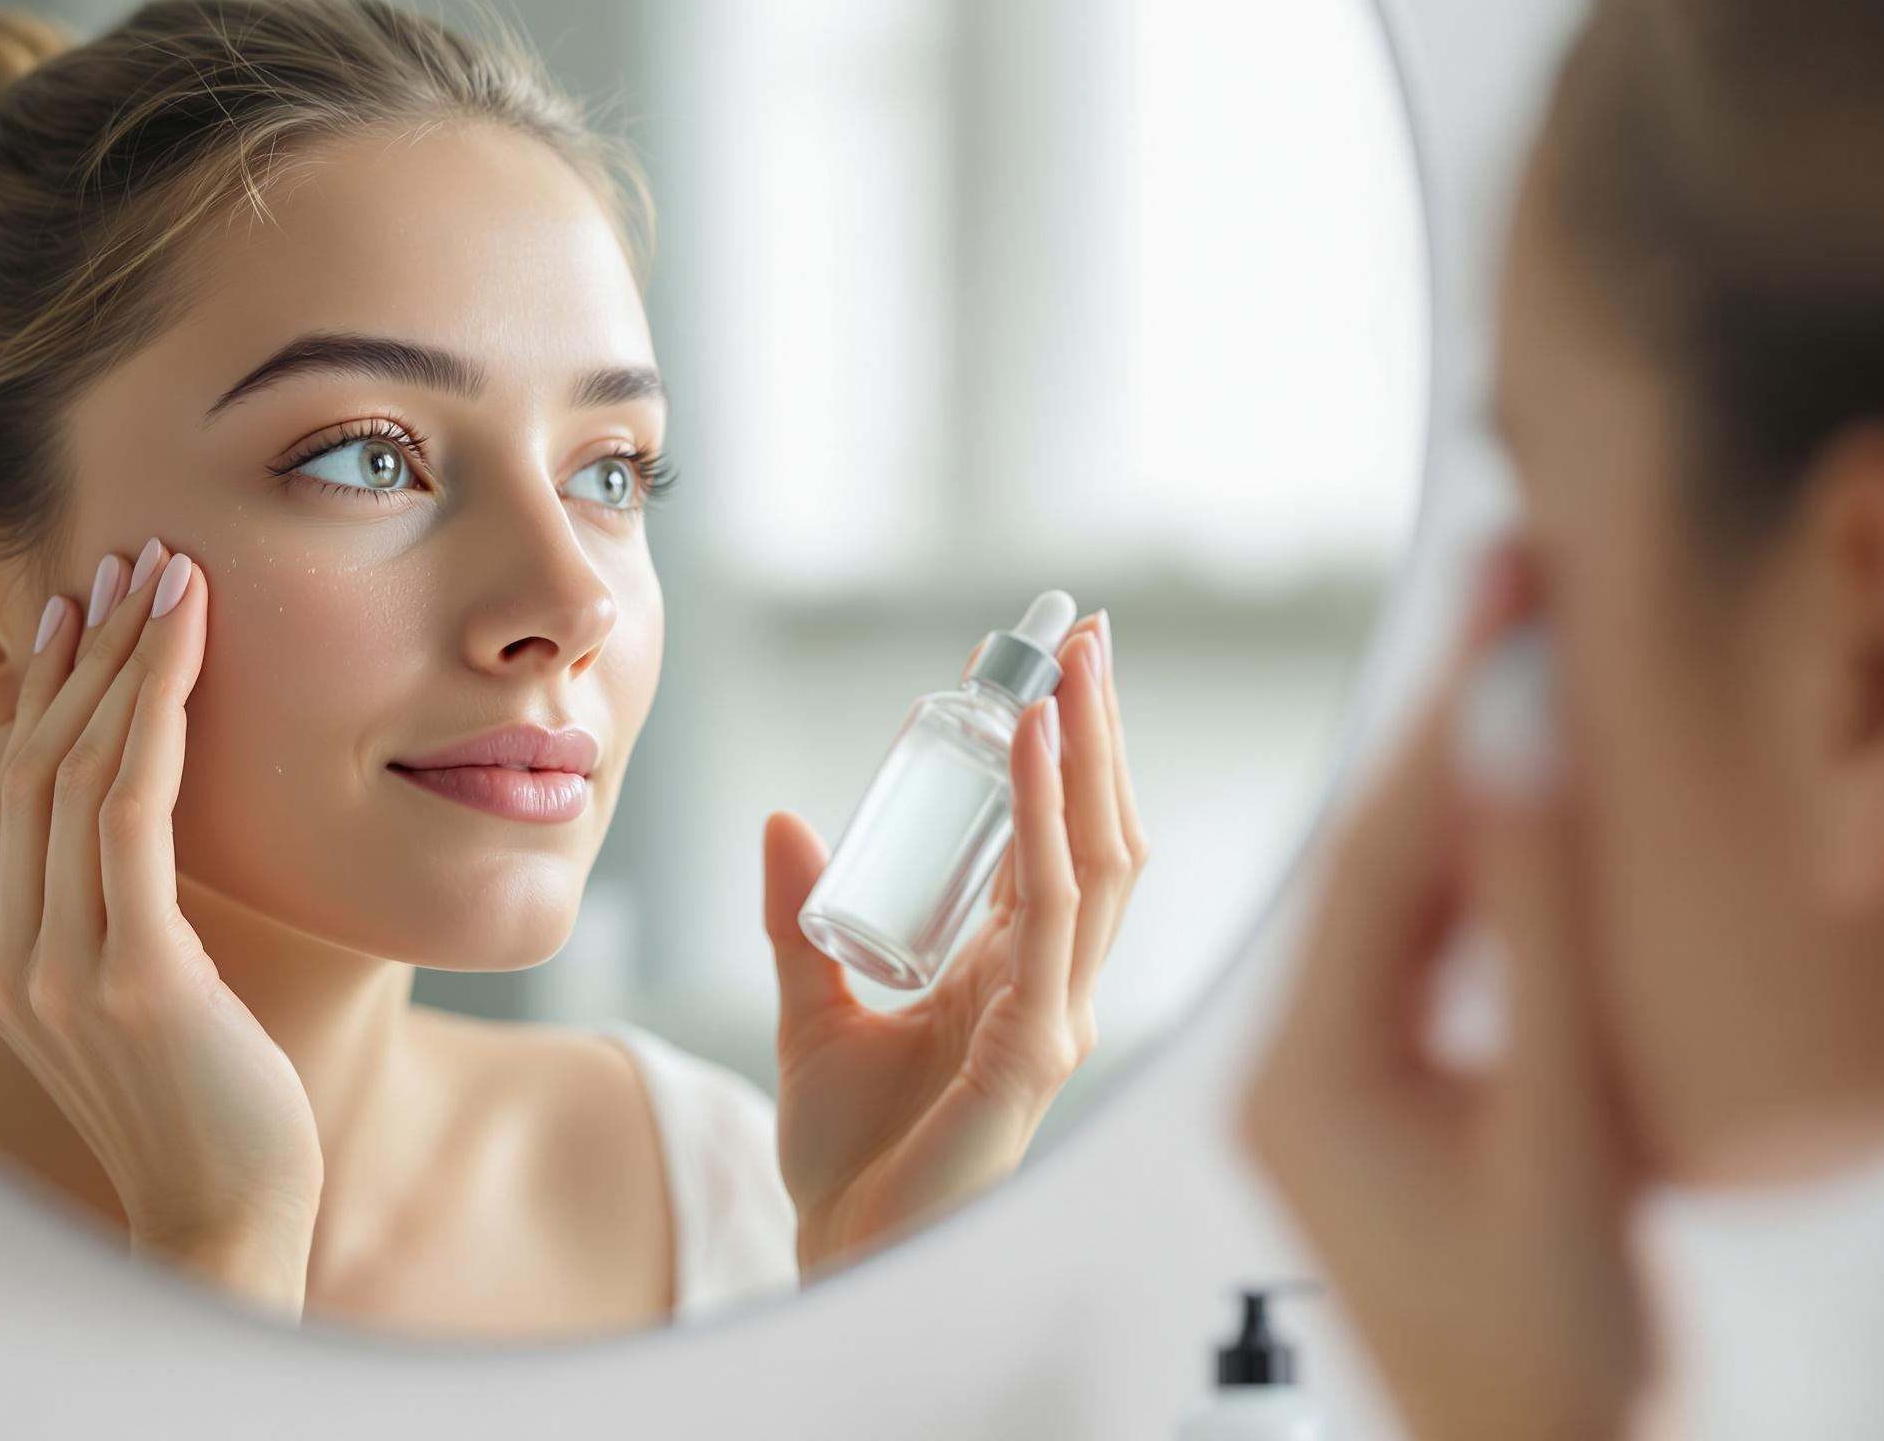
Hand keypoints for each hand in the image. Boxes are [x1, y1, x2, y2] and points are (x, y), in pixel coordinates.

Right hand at [0, 540, 322, 1317]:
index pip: (19, 797)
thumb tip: (161, 842)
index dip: (46, 693)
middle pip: (35, 767)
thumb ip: (134, 926)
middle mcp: (13, 959)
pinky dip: (155, 711)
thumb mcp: (160, 1003)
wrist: (231, 1225)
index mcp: (8, 964)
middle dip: (80, 654)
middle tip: (124, 559)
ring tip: (162, 573)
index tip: (81, 609)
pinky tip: (183, 643)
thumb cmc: (221, 1116)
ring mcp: (59, 968)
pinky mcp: (130, 975)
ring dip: (121, 660)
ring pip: (79, 773)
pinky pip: (131, 812)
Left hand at [762, 613, 1145, 1275]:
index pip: (1055, 843)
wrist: (834, 1252)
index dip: (1057, 756)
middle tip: (1078, 633)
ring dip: (1087, 754)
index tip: (1035, 670)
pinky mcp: (1037, 1050)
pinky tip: (1032, 752)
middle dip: (1096, 731)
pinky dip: (1046, 823)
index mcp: (1012, 977)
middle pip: (1099, 835)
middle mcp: (1053, 990)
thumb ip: (799, 922)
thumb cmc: (847, 1159)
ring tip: (1069, 666)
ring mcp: (1056, 1019)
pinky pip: (1050, 912)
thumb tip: (784, 824)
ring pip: (1097, 861)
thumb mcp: (812, 1010)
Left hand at [1242, 554, 1651, 1440]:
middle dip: (1441, 726)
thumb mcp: (1555, 1132)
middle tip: (1504, 584)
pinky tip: (1506, 808)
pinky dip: (1470, 880)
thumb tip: (1519, 752)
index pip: (1379, 856)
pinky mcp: (1373, 1104)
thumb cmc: (1548, 1350)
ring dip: (1453, 790)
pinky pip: (1412, 958)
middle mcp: (1294, 1070)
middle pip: (1368, 861)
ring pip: (1392, 903)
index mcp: (1308, 1075)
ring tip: (1507, 656)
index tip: (1503, 593)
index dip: (1450, 718)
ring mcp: (1329, 1088)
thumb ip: (1536, 935)